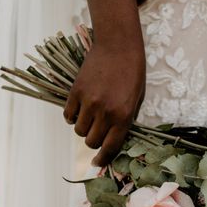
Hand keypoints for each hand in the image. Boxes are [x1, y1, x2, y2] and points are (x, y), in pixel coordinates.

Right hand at [64, 39, 145, 166]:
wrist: (118, 45)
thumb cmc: (132, 72)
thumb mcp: (137, 99)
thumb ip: (126, 120)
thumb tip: (114, 140)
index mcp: (123, 116)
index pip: (110, 147)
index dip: (103, 158)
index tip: (97, 161)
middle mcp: (105, 112)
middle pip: (91, 141)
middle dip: (94, 141)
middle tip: (97, 132)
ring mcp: (88, 102)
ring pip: (79, 130)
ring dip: (84, 128)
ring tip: (90, 117)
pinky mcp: (75, 92)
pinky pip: (69, 115)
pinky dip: (72, 116)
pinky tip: (79, 109)